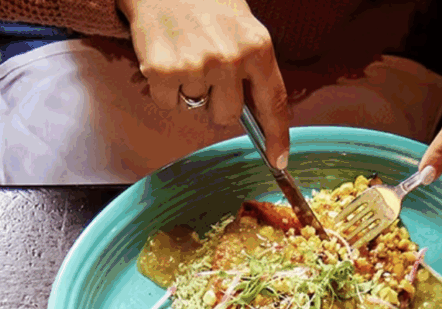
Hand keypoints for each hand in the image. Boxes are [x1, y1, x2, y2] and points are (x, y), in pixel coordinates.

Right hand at [119, 0, 288, 153]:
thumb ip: (250, 66)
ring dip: (187, 89)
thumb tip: (253, 113)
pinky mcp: (165, 72)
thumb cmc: (204, 2)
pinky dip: (162, 88)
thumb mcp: (242, 27)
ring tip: (183, 54)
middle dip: (215, 102)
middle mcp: (230, 59)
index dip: (277, 136)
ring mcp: (198, 67)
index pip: (273, 103)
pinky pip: (167, 103)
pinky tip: (164, 57)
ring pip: (195, 108)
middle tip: (204, 70)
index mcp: (257, 47)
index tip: (278, 160)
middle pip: (227, 115)